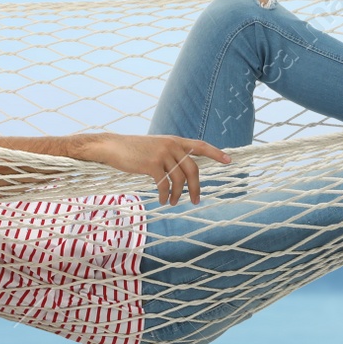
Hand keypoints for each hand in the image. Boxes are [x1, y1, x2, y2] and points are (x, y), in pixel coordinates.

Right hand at [84, 133, 230, 205]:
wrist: (112, 146)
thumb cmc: (132, 150)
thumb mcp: (155, 147)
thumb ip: (170, 154)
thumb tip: (182, 170)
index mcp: (174, 140)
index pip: (200, 145)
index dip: (216, 153)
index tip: (229, 161)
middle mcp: (171, 145)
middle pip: (193, 169)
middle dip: (197, 187)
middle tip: (196, 200)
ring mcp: (162, 153)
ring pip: (179, 179)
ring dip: (178, 194)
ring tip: (174, 203)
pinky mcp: (151, 164)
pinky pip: (165, 185)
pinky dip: (166, 196)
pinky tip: (163, 201)